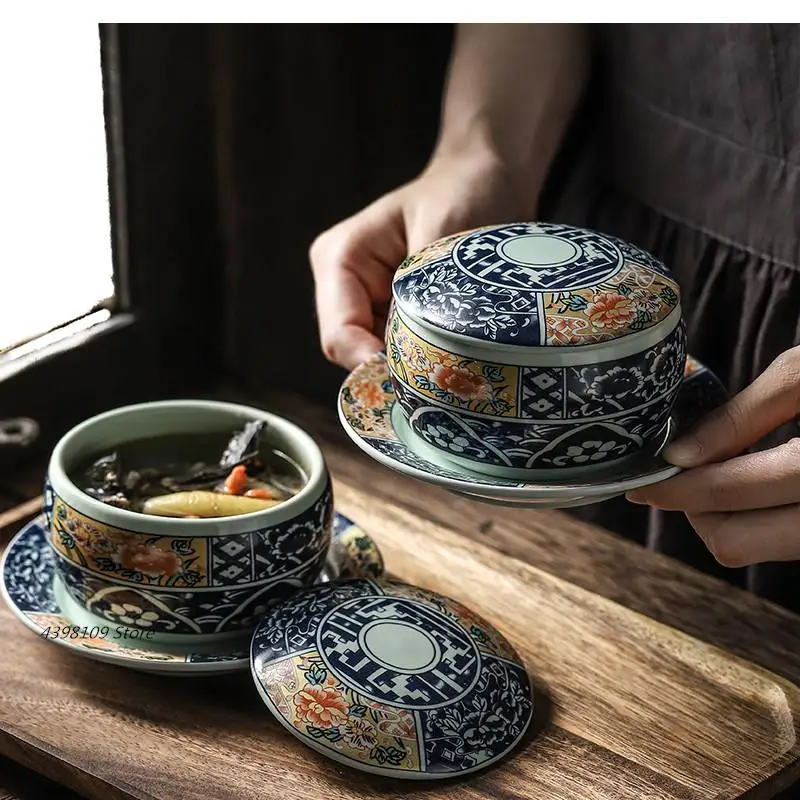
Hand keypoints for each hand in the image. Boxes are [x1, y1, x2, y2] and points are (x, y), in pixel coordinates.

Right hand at [309, 148, 537, 369]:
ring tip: (453, 368)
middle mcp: (344, 286)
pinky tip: (454, 358)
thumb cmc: (464, 194)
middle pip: (354, 354)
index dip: (373, 364)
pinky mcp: (393, 315)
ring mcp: (368, 303)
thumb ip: (420, 297)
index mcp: (340, 260)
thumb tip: (412, 357)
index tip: (418, 379)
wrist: (488, 180)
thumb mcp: (442, 239)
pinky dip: (423, 360)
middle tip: (441, 381)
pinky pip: (400, 352)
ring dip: (411, 367)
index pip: (341, 334)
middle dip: (394, 370)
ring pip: (377, 359)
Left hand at [626, 348, 799, 565]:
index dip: (673, 487)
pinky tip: (755, 481)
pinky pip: (782, 542)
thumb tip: (680, 454)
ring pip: (754, 549)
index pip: (728, 493)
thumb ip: (744, 415)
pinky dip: (756, 518)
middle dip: (695, 508)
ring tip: (721, 470)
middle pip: (732, 542)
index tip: (642, 478)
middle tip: (681, 474)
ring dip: (722, 515)